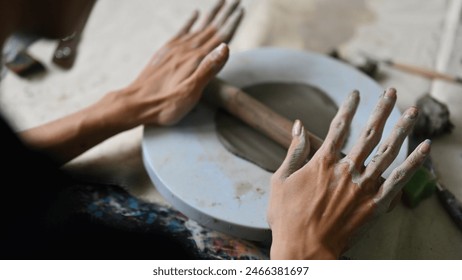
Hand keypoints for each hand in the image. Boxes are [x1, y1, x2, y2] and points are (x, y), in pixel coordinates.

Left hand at [19, 0, 243, 163]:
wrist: (136, 103)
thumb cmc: (165, 105)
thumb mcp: (190, 93)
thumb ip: (208, 69)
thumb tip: (226, 47)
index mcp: (195, 59)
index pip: (219, 38)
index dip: (232, 23)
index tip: (241, 10)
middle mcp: (186, 50)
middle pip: (211, 28)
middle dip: (225, 13)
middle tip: (237, 0)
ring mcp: (175, 49)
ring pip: (198, 27)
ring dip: (211, 14)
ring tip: (222, 2)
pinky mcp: (165, 52)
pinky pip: (181, 31)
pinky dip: (190, 21)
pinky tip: (195, 14)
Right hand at [267, 88, 430, 258]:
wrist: (303, 249)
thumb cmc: (287, 217)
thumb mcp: (280, 180)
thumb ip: (293, 151)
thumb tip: (297, 125)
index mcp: (322, 162)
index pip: (339, 126)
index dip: (348, 107)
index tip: (356, 92)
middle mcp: (346, 169)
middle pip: (368, 133)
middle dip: (381, 110)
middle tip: (391, 93)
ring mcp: (363, 186)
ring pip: (387, 151)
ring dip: (401, 129)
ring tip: (412, 112)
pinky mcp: (375, 204)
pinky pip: (399, 180)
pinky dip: (413, 163)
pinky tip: (424, 148)